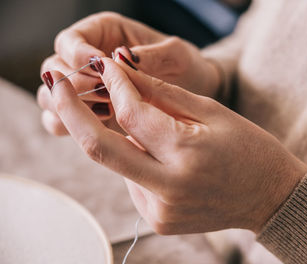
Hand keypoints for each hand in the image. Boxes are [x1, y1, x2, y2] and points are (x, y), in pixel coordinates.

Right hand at [37, 12, 219, 135]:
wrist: (194, 93)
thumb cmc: (186, 67)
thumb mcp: (177, 55)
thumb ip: (152, 55)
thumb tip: (121, 56)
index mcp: (103, 35)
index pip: (69, 41)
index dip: (77, 55)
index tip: (99, 67)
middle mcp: (88, 62)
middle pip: (53, 69)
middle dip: (76, 84)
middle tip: (107, 95)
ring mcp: (87, 90)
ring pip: (52, 98)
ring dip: (72, 107)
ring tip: (109, 111)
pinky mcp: (92, 115)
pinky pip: (65, 122)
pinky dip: (75, 126)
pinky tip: (107, 124)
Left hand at [42, 55, 306, 233]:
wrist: (269, 197)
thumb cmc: (250, 150)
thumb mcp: (211, 112)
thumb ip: (161, 94)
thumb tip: (121, 75)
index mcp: (187, 155)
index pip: (130, 113)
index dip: (113, 84)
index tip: (104, 66)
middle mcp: (168, 189)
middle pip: (99, 148)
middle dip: (70, 112)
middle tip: (55, 83)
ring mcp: (159, 211)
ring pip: (117, 162)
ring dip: (116, 136)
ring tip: (145, 124)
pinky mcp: (157, 220)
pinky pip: (130, 179)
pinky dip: (134, 158)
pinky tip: (159, 154)